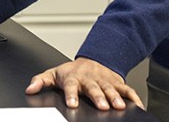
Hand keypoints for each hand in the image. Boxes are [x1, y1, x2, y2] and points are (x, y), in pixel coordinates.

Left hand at [25, 57, 143, 110]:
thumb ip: (41, 81)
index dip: (71, 95)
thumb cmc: (71, 72)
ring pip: (110, 88)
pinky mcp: (116, 82)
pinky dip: (133, 96)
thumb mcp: (53, 73)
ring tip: (119, 107)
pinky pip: (126, 89)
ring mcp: (104, 80)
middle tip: (102, 106)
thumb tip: (29, 89)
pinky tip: (138, 105)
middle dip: (98, 97)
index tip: (72, 104)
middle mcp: (89, 79)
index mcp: (73, 77)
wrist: (91, 61)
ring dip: (115, 97)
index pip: (71, 85)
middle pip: (94, 88)